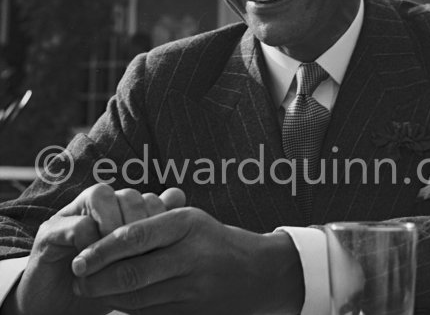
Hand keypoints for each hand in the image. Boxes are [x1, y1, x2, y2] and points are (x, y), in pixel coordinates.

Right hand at [3, 184, 185, 314]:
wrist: (60, 310)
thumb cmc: (103, 284)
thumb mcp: (133, 262)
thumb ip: (153, 231)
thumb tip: (177, 195)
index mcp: (117, 209)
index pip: (147, 197)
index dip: (157, 219)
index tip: (162, 247)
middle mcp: (95, 205)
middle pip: (127, 194)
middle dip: (139, 223)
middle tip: (142, 254)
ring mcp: (71, 214)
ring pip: (101, 196)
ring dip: (114, 225)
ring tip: (118, 256)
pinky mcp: (49, 233)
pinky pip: (76, 224)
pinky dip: (90, 243)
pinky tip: (95, 267)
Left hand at [72, 207, 303, 314]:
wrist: (257, 274)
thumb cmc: (215, 239)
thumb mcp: (190, 219)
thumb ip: (154, 224)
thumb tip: (107, 236)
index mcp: (187, 224)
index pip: (136, 237)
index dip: (102, 249)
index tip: (79, 257)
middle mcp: (190, 256)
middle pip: (133, 273)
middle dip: (97, 279)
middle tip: (77, 278)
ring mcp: (192, 288)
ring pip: (137, 297)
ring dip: (107, 297)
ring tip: (87, 290)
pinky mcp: (190, 313)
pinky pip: (150, 311)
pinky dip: (127, 308)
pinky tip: (113, 301)